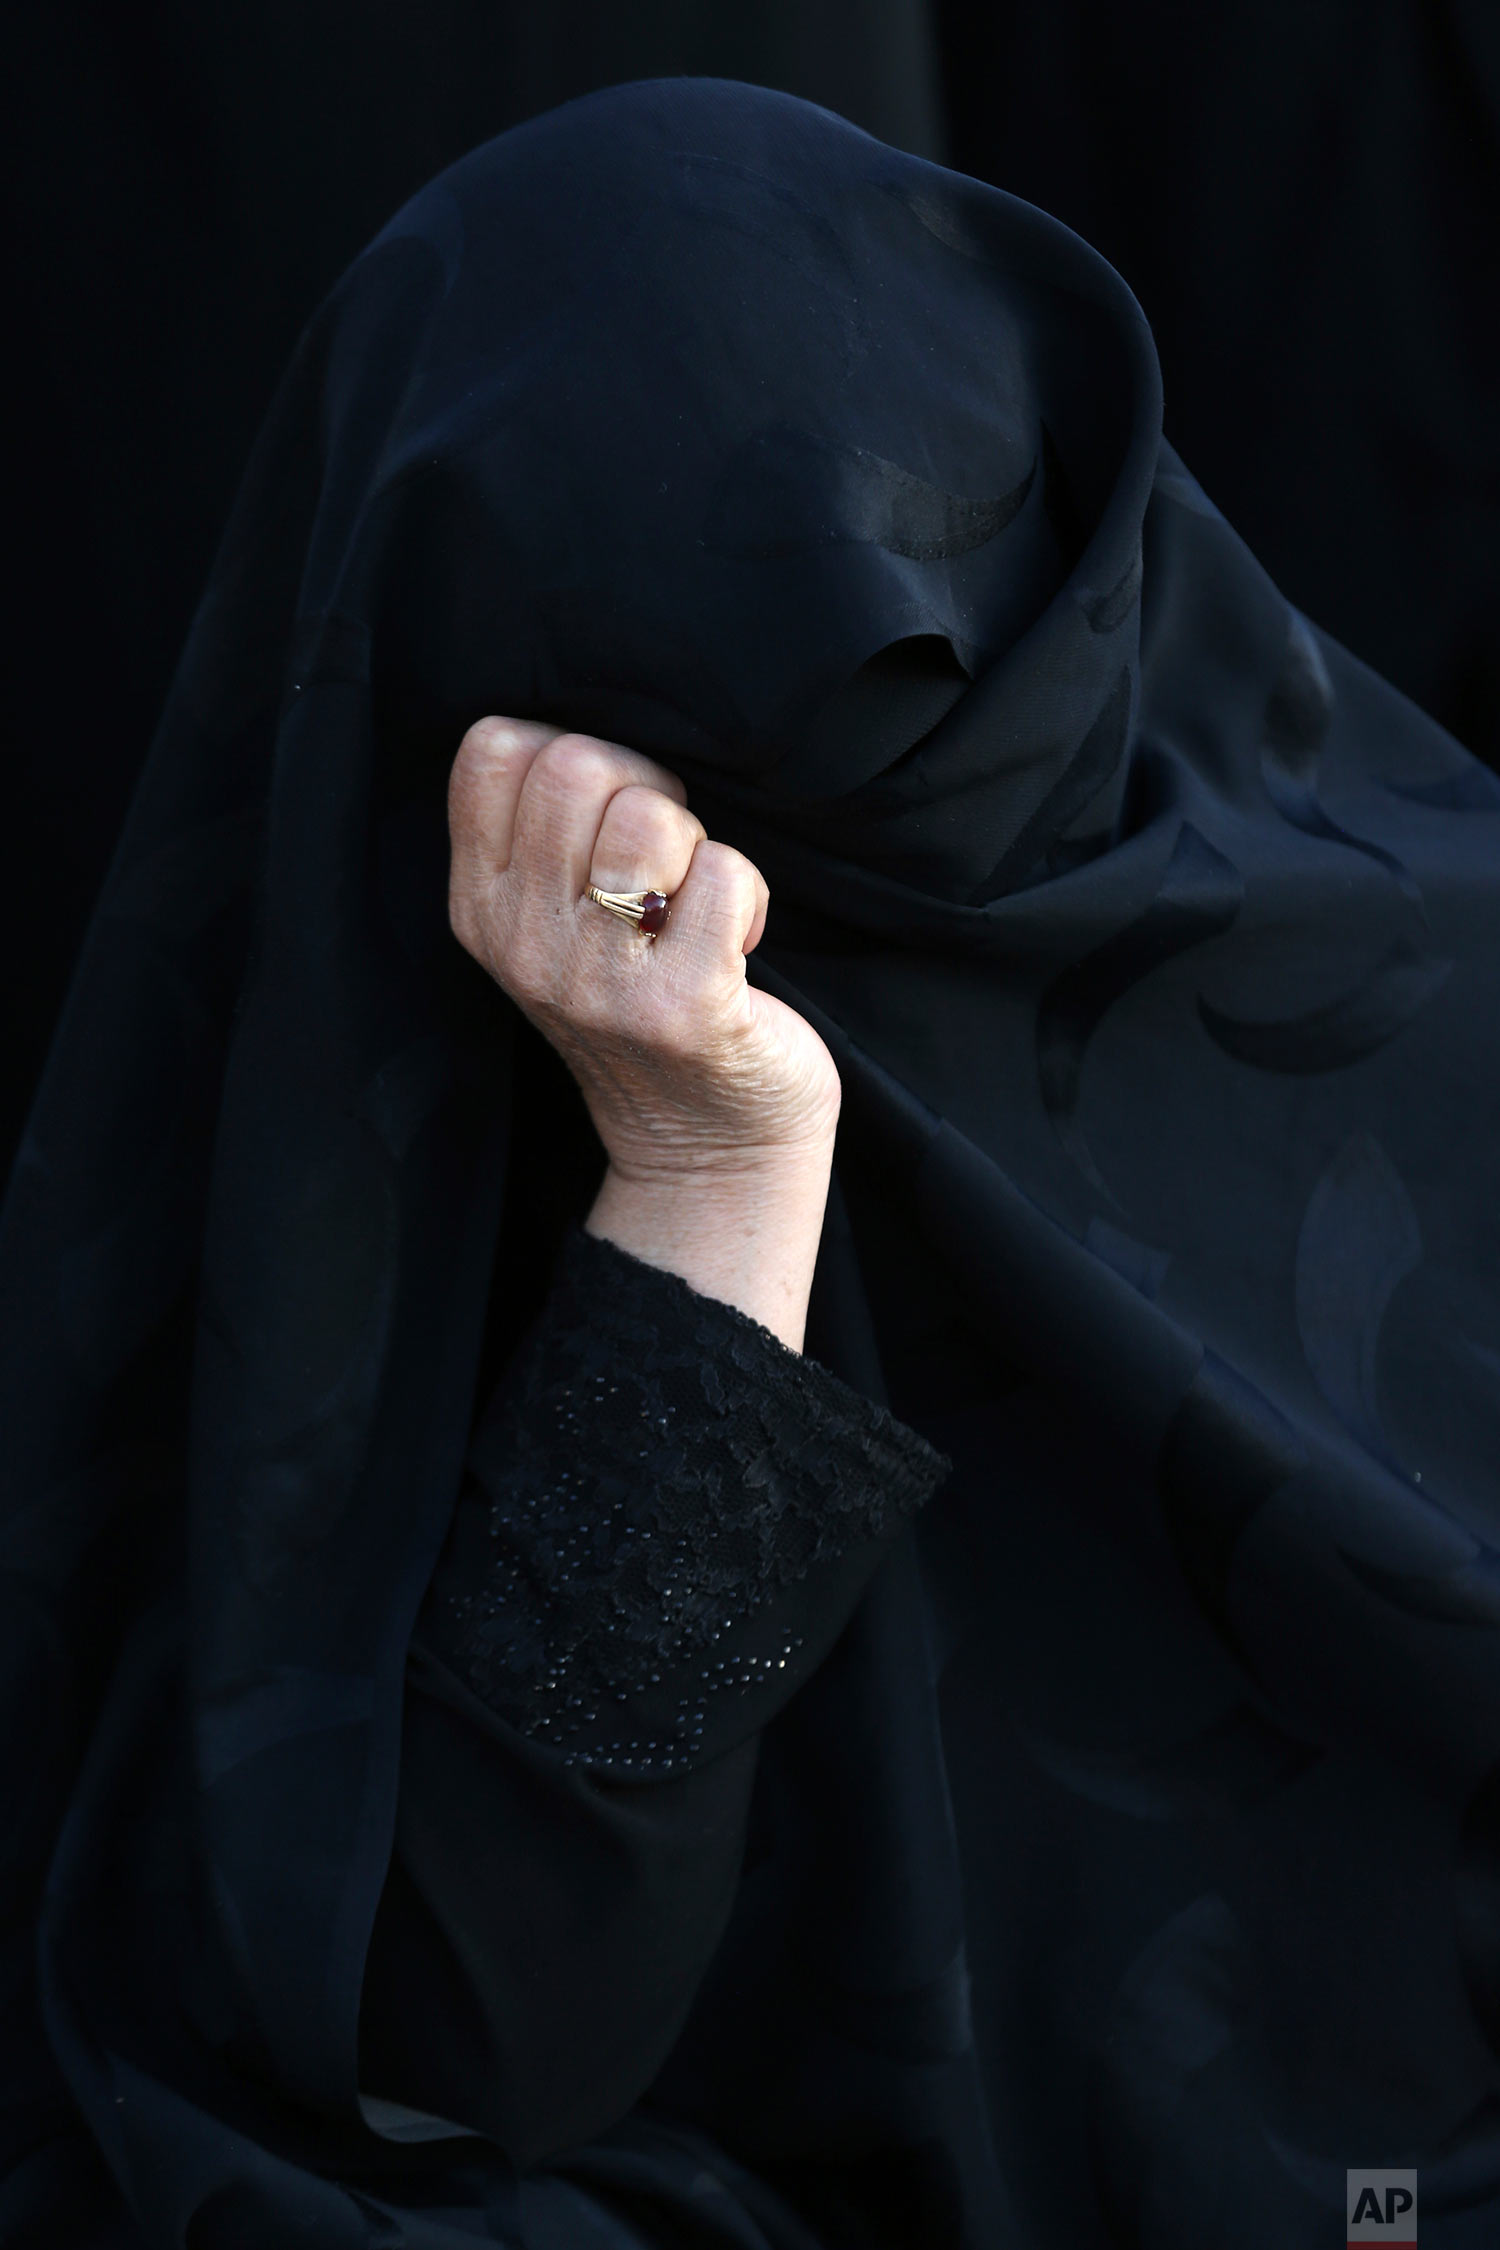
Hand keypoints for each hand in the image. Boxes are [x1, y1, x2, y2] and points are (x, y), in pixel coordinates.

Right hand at [447, 719, 841, 1185]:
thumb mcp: (555, 921)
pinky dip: (749, 891)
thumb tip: (584, 726)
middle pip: (574, 765)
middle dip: (643, 786)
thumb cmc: (641, 1000)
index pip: (494, 747)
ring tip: (695, 905)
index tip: (605, 818)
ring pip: (649, 816)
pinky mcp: (684, 1007)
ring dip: (696, 842)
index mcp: (482, 906)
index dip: (569, 750)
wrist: (705, 1143)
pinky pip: (726, 874)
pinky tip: (737, 943)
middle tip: (667, 860)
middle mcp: (524, 944)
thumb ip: (546, 829)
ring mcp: (600, 981)